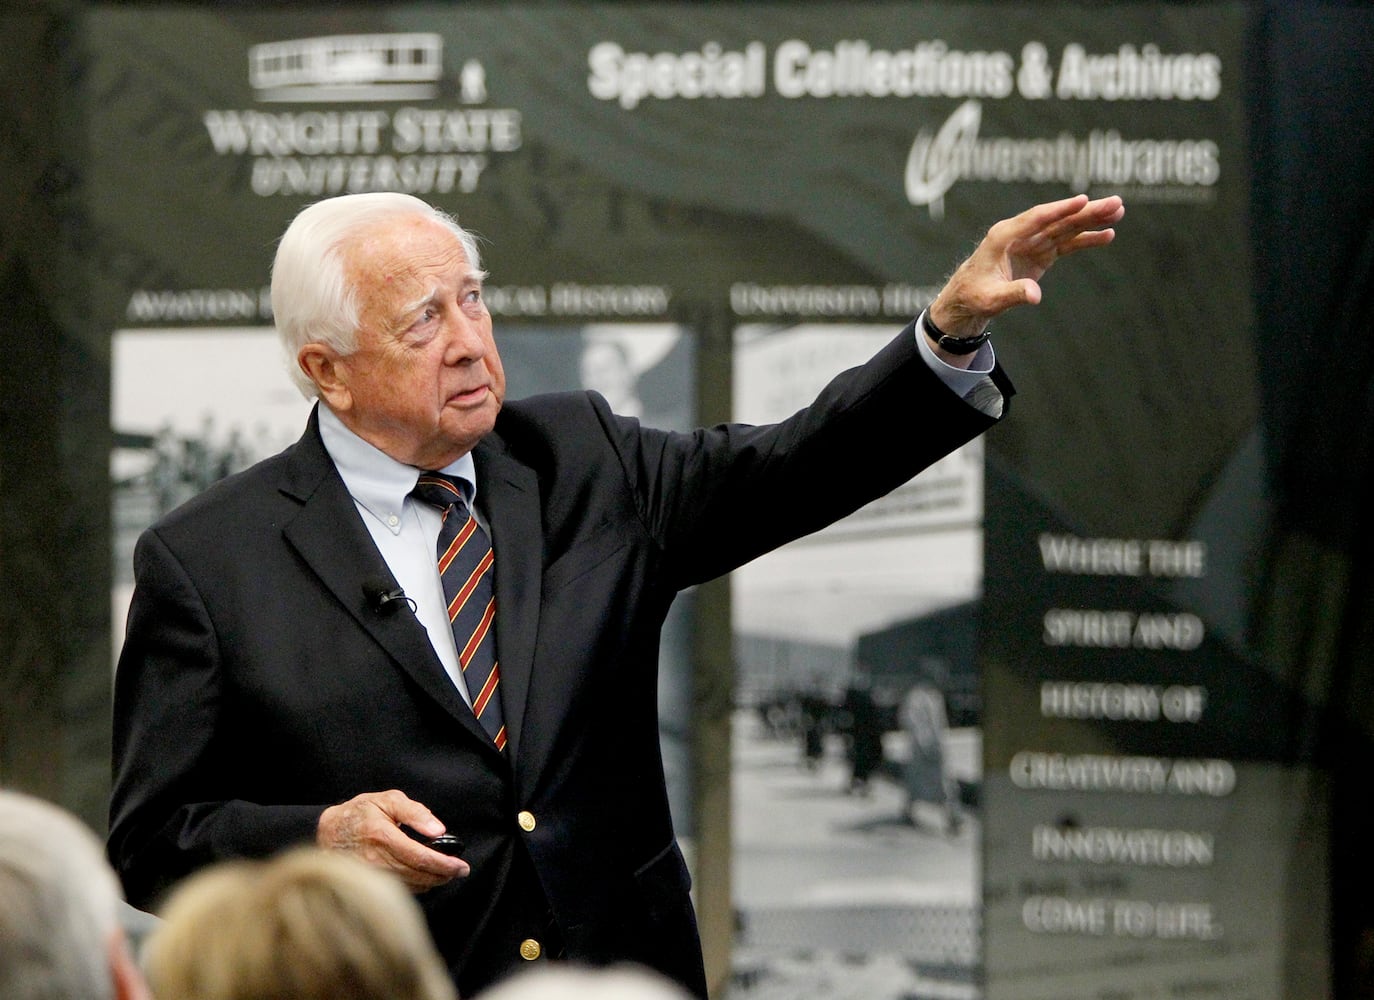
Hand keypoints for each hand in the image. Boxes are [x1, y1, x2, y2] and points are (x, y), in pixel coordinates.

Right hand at [316, 789, 468, 891]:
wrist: (327, 832)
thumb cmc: (359, 813)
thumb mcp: (387, 800)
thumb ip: (415, 812)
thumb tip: (439, 830)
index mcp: (381, 836)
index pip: (420, 857)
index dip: (444, 864)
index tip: (461, 866)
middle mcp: (375, 860)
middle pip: (418, 875)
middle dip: (443, 875)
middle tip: (459, 871)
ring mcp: (370, 876)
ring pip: (410, 886)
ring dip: (432, 882)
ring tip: (445, 873)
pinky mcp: (368, 884)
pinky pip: (399, 890)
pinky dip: (417, 885)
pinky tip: (424, 877)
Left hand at [929, 194, 1124, 341]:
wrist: (967, 299)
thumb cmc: (974, 296)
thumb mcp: (990, 299)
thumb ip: (1012, 294)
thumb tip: (1035, 296)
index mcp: (1002, 237)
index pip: (1035, 219)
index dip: (1060, 210)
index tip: (1083, 200)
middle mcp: (1019, 234)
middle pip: (1057, 219)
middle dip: (1086, 211)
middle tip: (1116, 203)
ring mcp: (1031, 242)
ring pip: (1065, 227)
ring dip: (1091, 220)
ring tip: (1118, 211)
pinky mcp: (1039, 253)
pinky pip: (1066, 243)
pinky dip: (1085, 239)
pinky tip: (1106, 235)